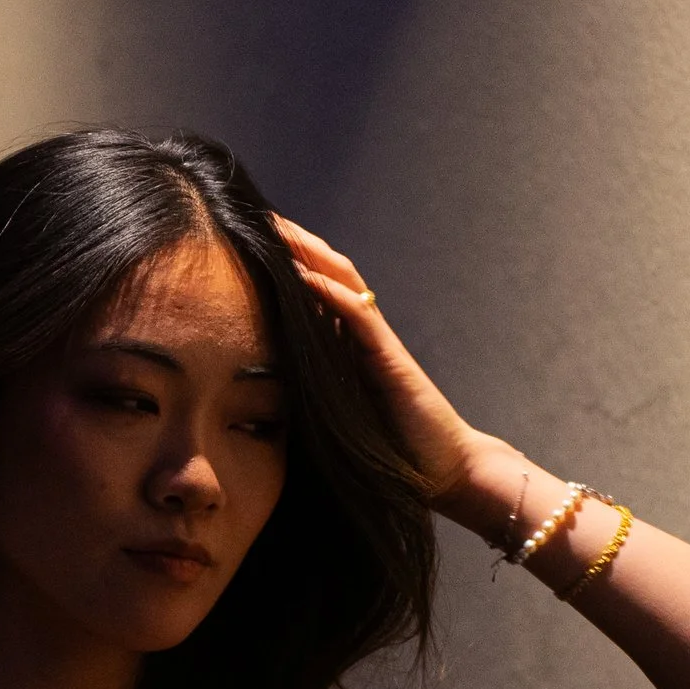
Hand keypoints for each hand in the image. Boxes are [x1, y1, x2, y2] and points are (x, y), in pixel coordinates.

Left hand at [272, 215, 523, 537]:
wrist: (445, 472)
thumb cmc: (388, 452)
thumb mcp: (332, 416)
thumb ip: (306, 395)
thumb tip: (255, 392)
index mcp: (348, 346)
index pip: (314, 289)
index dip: (284, 261)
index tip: (244, 239)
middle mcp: (363, 335)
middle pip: (326, 273)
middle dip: (292, 242)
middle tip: (250, 215)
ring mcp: (378, 344)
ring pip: (342, 283)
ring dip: (307, 253)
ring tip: (272, 228)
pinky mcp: (391, 362)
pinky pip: (359, 319)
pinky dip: (331, 295)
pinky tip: (303, 278)